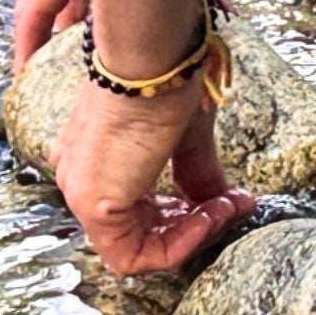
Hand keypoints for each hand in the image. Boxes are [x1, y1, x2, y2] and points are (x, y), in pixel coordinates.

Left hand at [51, 81, 256, 273]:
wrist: (152, 60)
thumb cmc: (163, 79)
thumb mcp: (185, 134)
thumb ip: (196, 173)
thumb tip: (221, 201)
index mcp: (96, 159)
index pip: (138, 210)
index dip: (186, 213)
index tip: (226, 197)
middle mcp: (81, 179)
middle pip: (140, 231)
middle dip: (195, 224)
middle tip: (234, 204)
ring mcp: (83, 194)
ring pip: (138, 247)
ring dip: (193, 233)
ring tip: (228, 205)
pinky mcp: (95, 206)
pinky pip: (135, 254)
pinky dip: (179, 244)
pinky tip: (210, 214)